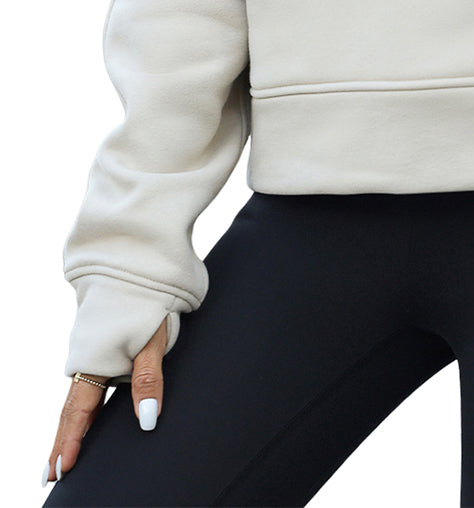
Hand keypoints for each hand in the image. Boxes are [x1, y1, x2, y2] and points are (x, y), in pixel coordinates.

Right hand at [45, 317, 168, 483]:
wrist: (140, 265)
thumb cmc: (148, 302)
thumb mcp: (153, 341)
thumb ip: (148, 380)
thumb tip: (147, 421)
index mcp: (95, 361)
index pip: (80, 411)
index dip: (71, 441)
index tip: (62, 469)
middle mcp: (89, 361)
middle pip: (71, 411)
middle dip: (61, 444)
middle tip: (51, 477)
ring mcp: (93, 355)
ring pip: (77, 400)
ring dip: (70, 429)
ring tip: (62, 458)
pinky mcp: (102, 349)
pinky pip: (87, 387)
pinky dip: (82, 410)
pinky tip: (86, 422)